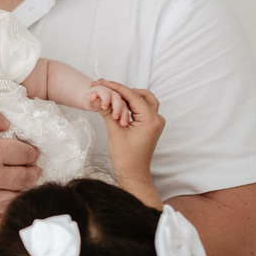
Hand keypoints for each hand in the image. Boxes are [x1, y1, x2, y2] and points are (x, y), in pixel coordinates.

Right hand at [0, 98, 40, 227]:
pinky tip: (6, 207)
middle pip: (25, 179)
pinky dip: (5, 215)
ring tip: (22, 187)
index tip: (32, 152)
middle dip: (32, 172)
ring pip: (14, 200)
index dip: (32, 152)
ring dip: (23, 193)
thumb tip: (8, 126)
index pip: (26, 154)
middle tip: (33, 170)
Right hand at [94, 80, 164, 206]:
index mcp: (151, 120)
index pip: (132, 96)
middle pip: (141, 95)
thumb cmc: (126, 156)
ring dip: (128, 96)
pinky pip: (142, 109)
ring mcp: (155, 122)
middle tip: (107, 86)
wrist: (133, 173)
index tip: (103, 82)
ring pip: (143, 100)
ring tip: (111, 94)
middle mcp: (157, 119)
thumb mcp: (115, 132)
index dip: (116, 88)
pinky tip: (117, 103)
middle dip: (123, 90)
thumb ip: (108, 112)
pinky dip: (131, 104)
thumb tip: (98, 96)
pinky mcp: (150, 126)